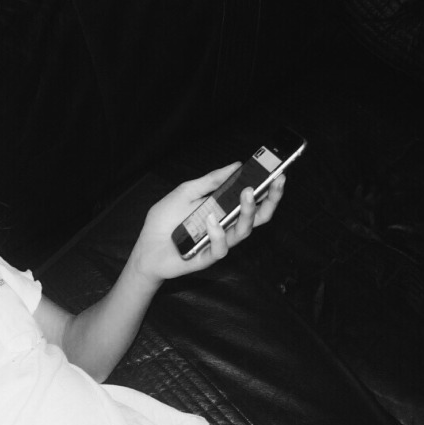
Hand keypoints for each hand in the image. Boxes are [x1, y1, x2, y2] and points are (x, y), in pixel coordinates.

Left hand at [128, 163, 285, 283]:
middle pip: (258, 218)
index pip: (253, 201)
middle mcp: (226, 227)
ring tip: (246, 194)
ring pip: (243, 232)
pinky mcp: (206, 258)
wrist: (145, 248)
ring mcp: (218, 244)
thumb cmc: (164, 222)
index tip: (279, 173)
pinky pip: (220, 248)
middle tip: (275, 183)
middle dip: (271, 200)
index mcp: (224, 211)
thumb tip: (236, 166)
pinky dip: (217, 233)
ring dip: (247, 212)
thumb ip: (210, 181)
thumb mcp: (186, 192)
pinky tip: (211, 220)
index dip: (268, 189)